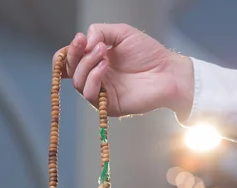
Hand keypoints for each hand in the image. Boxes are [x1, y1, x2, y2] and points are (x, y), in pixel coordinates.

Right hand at [54, 24, 193, 119]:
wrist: (167, 72)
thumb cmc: (149, 53)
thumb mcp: (121, 33)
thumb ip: (100, 31)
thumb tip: (85, 41)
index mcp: (97, 62)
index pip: (72, 61)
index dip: (69, 52)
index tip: (79, 39)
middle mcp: (98, 78)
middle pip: (71, 71)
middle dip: (75, 55)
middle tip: (87, 43)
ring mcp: (103, 92)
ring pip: (78, 83)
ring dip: (86, 64)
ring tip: (103, 52)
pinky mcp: (110, 105)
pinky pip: (90, 94)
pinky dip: (94, 78)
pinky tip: (105, 66)